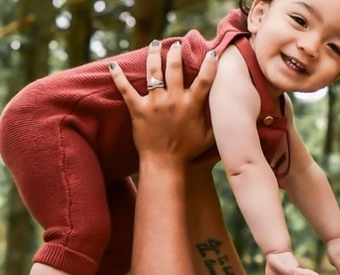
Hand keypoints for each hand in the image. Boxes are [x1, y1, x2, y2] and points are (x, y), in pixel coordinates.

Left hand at [109, 40, 216, 164]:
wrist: (165, 165)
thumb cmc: (187, 153)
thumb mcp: (208, 138)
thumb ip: (215, 122)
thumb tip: (226, 113)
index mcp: (192, 105)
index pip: (204, 79)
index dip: (210, 64)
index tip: (211, 52)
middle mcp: (174, 99)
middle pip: (175, 66)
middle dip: (176, 51)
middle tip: (175, 44)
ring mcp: (155, 103)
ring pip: (153, 70)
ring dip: (154, 54)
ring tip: (154, 44)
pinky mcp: (138, 109)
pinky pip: (125, 89)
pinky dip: (117, 76)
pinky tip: (113, 65)